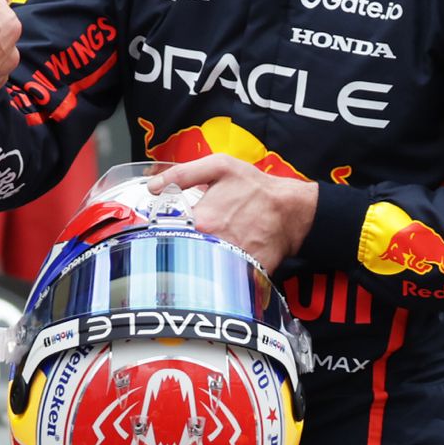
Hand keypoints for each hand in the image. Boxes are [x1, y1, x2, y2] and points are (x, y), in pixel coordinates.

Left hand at [154, 155, 318, 273]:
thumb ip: (182, 174)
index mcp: (201, 220)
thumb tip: (152, 186)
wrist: (291, 210)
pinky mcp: (243, 274)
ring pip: (199, 266)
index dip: (163, 228)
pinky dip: (217, 273)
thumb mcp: (219, 167)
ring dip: (195, 260)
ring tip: (199, 251)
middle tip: (183, 238)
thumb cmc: (254, 187)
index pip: (166, 231)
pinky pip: (222, 278)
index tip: (163, 227)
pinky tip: (218, 262)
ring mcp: (229, 261)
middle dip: (178, 245)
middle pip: (180, 251)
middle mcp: (212, 244)